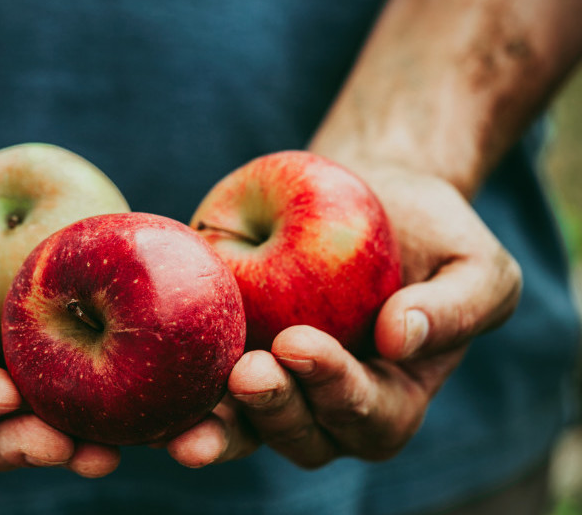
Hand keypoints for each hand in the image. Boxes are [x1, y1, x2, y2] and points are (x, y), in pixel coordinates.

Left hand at [166, 166, 521, 467]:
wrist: (365, 193)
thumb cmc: (430, 234)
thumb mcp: (474, 264)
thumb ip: (457, 308)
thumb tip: (400, 339)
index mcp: (390, 397)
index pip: (367, 414)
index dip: (335, 389)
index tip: (301, 344)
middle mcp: (326, 405)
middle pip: (302, 436)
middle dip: (274, 410)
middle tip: (248, 371)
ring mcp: (273, 385)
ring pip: (245, 429)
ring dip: (220, 426)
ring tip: (191, 417)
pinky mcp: (226, 354)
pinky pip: (200, 388)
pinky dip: (177, 395)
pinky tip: (154, 386)